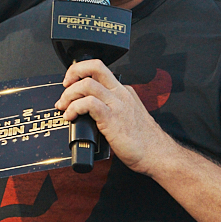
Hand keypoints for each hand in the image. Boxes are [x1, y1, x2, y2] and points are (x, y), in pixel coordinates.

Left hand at [57, 59, 175, 173]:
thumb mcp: (128, 117)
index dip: (81, 75)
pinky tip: (71, 116)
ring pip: (87, 84)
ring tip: (64, 106)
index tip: (71, 84)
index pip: (100, 72)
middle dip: (74, 72)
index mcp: (124, 92)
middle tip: (65, 86)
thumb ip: (111, 109)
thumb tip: (89, 112)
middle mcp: (120, 94)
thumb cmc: (143, 141)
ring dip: (69, 94)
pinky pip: (88, 103)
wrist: (156, 154)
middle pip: (95, 66)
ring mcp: (117, 104)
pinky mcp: (112, 118)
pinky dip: (74, 108)